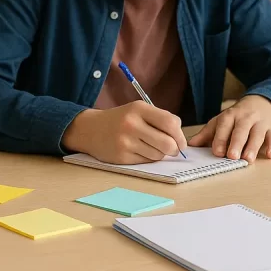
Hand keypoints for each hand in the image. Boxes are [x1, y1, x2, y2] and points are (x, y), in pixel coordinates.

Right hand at [62, 102, 186, 164]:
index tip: (180, 141)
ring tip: (150, 147)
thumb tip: (181, 140)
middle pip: (168, 143)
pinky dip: (147, 158)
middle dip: (175, 149)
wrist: (90, 129)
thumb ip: (159, 120)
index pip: (170, 123)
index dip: (180, 135)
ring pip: (158, 155)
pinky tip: (138, 151)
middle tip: (172, 150)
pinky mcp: (121, 156)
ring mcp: (126, 141)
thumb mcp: (137, 110)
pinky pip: (146, 162)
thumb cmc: (120, 120)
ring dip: (159, 154)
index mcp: (138, 108)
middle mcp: (132, 123)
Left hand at [188, 95, 270, 162]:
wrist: (261, 103)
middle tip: (232, 156)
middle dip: (236, 143)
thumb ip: (207, 134)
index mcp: (230, 115)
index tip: (217, 152)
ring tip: (248, 159)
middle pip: (241, 130)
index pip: (224, 126)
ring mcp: (260, 123)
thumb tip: (190, 145)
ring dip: (253, 147)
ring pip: (257, 134)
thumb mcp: (221, 121)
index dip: (220, 139)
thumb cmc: (237, 117)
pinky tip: (270, 155)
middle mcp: (245, 118)